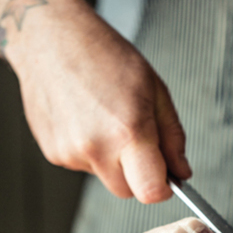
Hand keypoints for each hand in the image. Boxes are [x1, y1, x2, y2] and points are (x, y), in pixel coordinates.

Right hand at [9, 0, 189, 204]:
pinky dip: (88, 149)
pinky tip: (83, 118)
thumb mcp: (154, 88)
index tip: (166, 178)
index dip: (162, 188)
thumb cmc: (103, 55)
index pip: (151, 191)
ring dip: (110, 159)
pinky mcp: (53, 154)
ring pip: (103, 176)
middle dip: (137, 174)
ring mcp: (71, 154)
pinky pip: (82, 165)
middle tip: (135, 137)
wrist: (50, 41)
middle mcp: (96, 148)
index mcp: (128, 131)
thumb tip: (181, 170)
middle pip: (127, 191)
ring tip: (102, 117)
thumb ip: (171, 135)